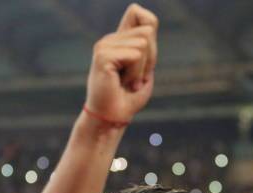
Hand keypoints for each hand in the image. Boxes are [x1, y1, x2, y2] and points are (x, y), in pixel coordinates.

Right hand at [85, 3, 157, 123]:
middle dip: (149, 59)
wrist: (112, 119)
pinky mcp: (102, 56)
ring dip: (141, 69)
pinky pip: (135, 55)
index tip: (144, 62)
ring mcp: (104, 46)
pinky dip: (135, 73)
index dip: (150, 32)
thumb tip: (148, 27)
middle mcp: (109, 39)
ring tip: (128, 83)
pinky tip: (123, 84)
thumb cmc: (128, 98)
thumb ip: (148, 46)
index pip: (138, 13)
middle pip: (147, 32)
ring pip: (143, 44)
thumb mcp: (145, 68)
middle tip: (135, 78)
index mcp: (118, 40)